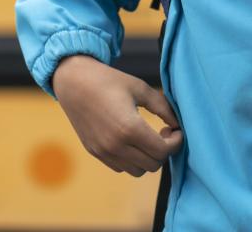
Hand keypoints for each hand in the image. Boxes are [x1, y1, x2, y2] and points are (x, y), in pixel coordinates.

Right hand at [52, 54, 183, 176]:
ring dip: (148, 157)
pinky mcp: (95, 153)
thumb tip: (178, 124)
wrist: (74, 82)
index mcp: (129, 127)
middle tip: (164, 132)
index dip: (176, 142)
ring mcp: (104, 152)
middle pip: (153, 164)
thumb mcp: (140, 88)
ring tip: (149, 137)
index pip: (163, 151)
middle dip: (164, 150)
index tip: (176, 129)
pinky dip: (132, 160)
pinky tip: (132, 140)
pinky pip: (121, 167)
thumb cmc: (109, 80)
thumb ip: (163, 107)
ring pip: (138, 171)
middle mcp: (116, 145)